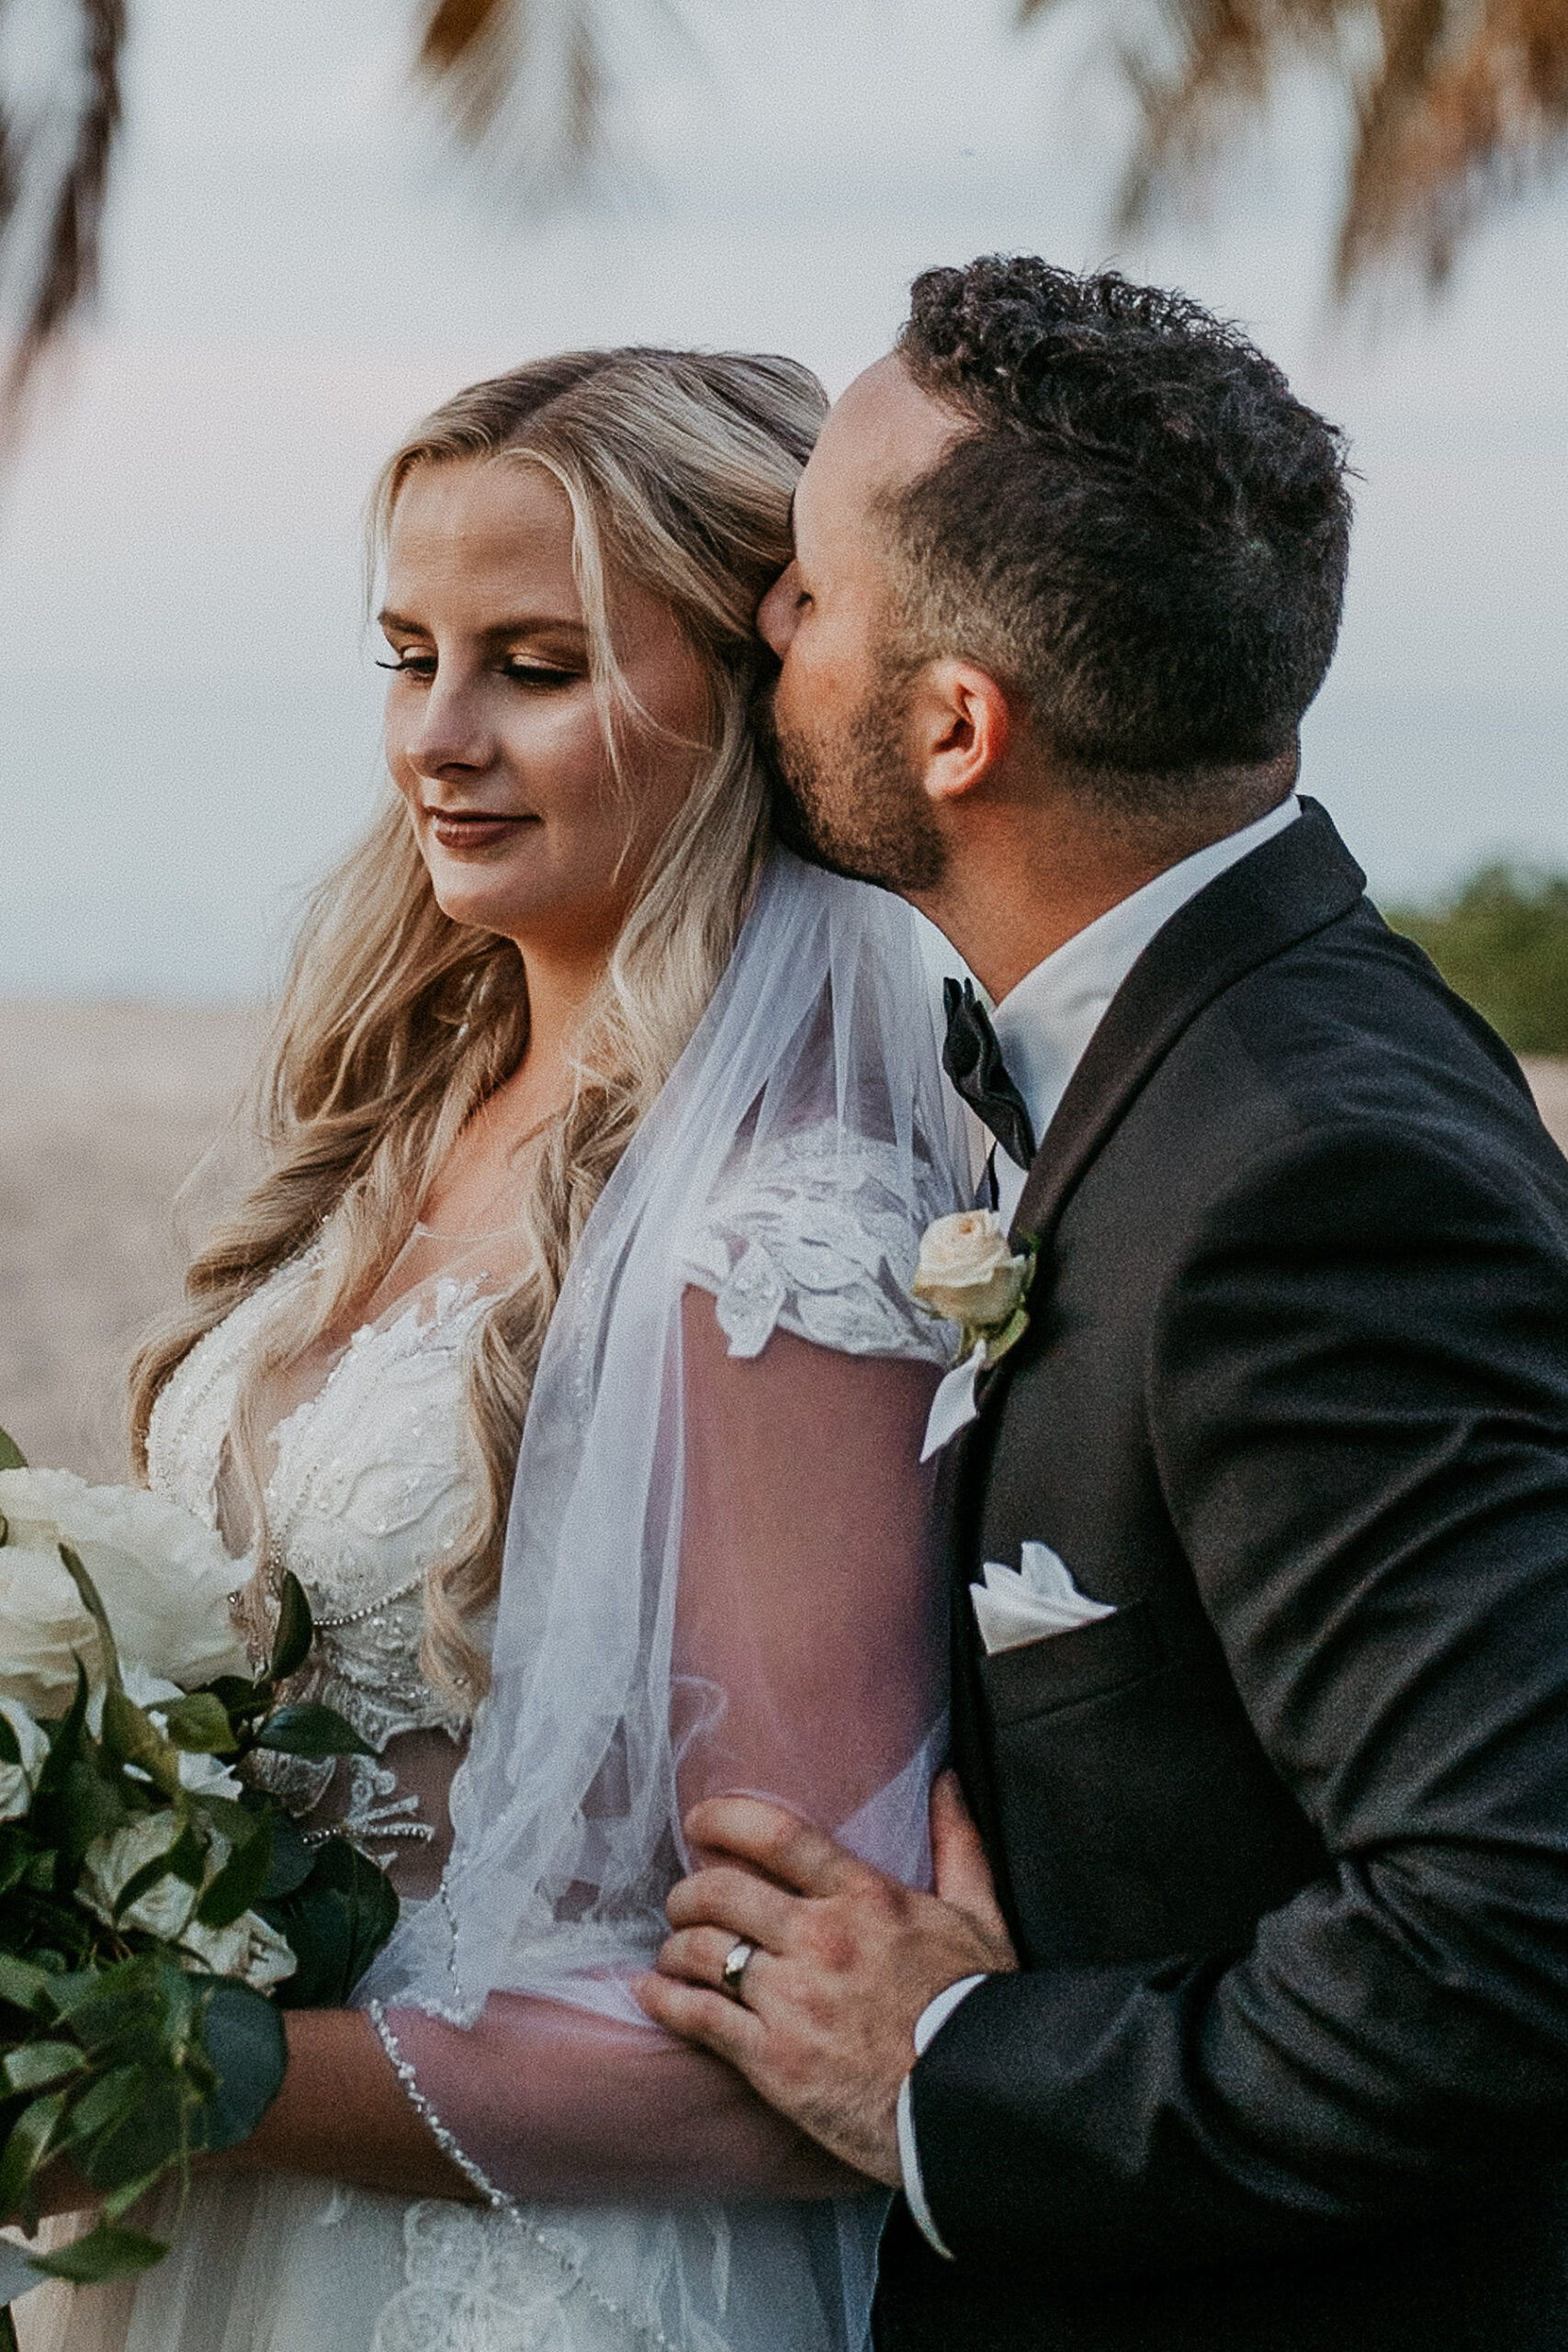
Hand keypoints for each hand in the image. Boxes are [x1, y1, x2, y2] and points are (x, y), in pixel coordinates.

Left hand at [636, 1770, 1015, 2183]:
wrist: (979, 2104)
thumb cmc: (981, 2010)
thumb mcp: (982, 1917)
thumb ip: (958, 1844)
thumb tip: (947, 1782)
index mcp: (866, 1897)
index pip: (776, 1837)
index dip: (725, 1819)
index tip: (700, 1821)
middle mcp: (821, 1938)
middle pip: (722, 1891)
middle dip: (689, 1892)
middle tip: (683, 1901)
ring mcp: (793, 2000)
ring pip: (703, 1951)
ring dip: (676, 1946)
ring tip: (673, 1950)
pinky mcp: (773, 2060)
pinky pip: (699, 2017)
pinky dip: (665, 1999)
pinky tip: (652, 1992)